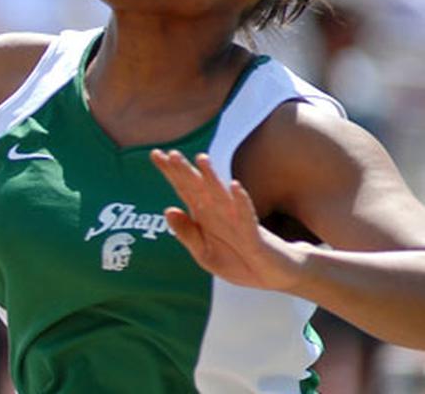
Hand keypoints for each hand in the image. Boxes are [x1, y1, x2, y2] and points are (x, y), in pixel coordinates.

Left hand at [150, 150, 311, 291]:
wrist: (275, 276)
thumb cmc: (239, 262)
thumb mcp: (204, 254)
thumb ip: (187, 234)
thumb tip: (168, 210)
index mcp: (205, 214)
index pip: (184, 187)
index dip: (170, 171)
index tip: (155, 154)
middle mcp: (219, 212)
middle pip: (199, 187)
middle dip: (185, 171)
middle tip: (171, 154)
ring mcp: (237, 220)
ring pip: (222, 195)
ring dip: (212, 178)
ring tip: (201, 159)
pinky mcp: (254, 235)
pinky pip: (247, 216)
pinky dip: (241, 202)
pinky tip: (235, 186)